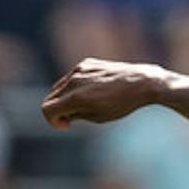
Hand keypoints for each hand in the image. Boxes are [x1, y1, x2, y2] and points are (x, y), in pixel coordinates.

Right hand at [41, 59, 164, 129]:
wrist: (142, 82)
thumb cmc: (122, 104)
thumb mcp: (97, 117)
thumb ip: (75, 115)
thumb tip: (61, 114)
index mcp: (77, 97)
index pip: (47, 109)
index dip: (53, 121)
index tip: (67, 125)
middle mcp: (75, 80)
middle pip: (51, 98)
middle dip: (58, 111)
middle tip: (74, 118)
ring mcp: (80, 69)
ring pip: (59, 87)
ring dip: (65, 99)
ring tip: (84, 106)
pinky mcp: (86, 63)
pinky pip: (71, 77)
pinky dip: (74, 87)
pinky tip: (92, 92)